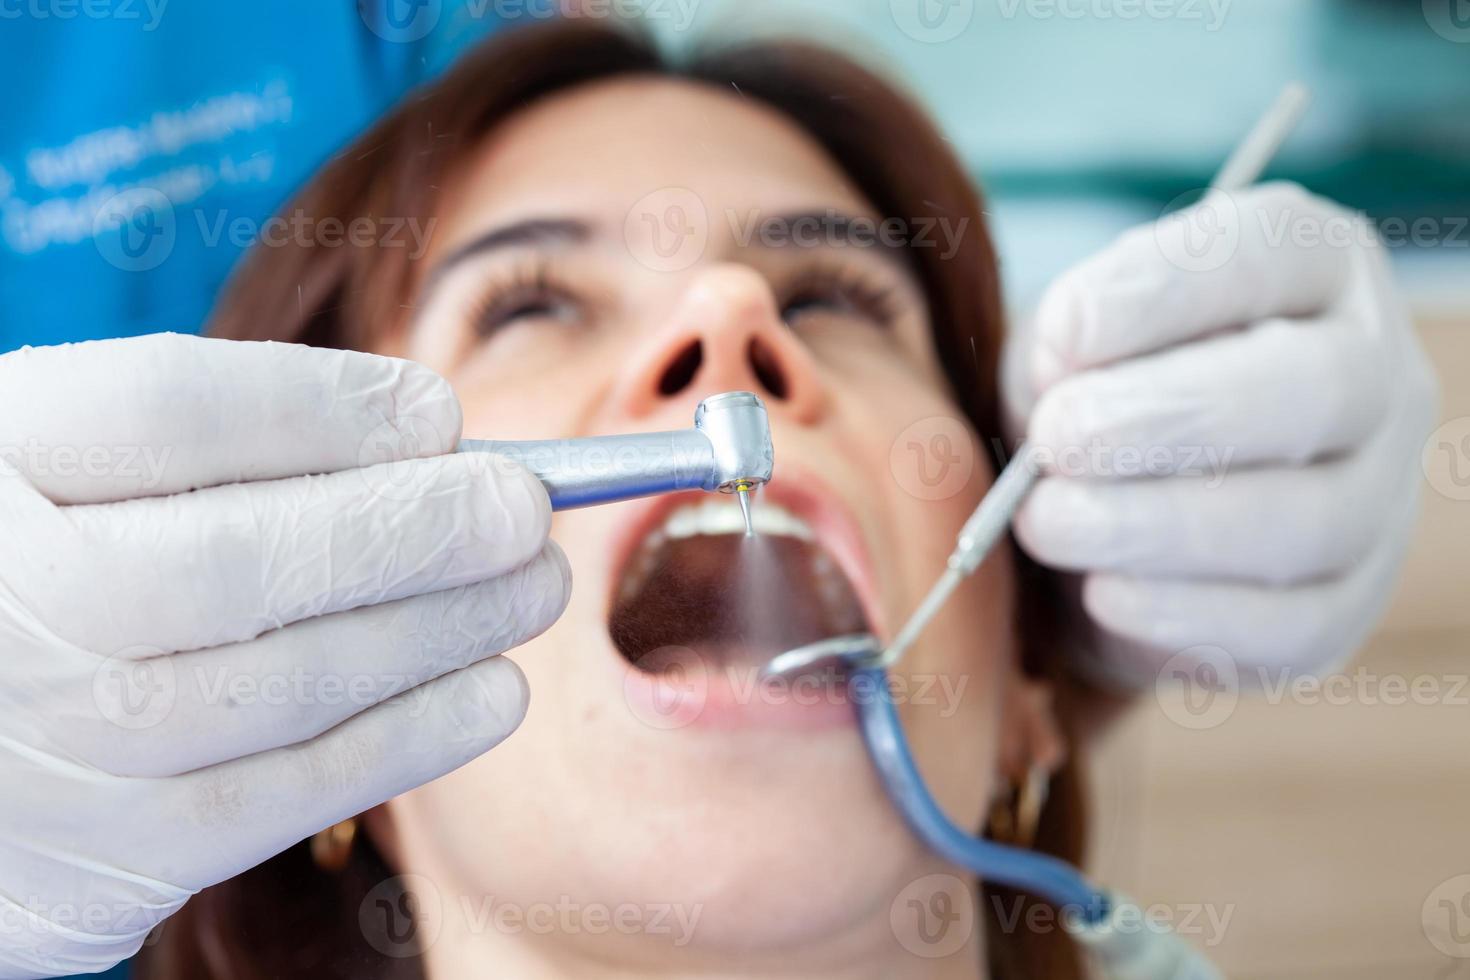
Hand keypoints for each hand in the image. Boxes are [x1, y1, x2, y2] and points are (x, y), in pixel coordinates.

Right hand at [0, 334, 569, 978]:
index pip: (168, 413)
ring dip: (446, 630)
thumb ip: (212, 441)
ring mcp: (55, 746)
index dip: (328, 408)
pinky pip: (289, 796)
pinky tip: (494, 690)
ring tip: (536, 585)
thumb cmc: (39, 567)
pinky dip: (412, 738)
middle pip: (244, 560)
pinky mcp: (108, 859)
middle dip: (418, 529)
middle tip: (525, 508)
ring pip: (290, 683)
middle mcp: (10, 609)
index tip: (439, 413)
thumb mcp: (68, 461)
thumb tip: (424, 441)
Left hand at [1003, 183, 1436, 685]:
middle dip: (1170, 416)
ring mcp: (1377, 493)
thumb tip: (1066, 368)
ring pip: (1310, 519)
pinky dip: (1190, 615)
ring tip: (1049, 522)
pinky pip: (1297, 624)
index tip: (1063, 331)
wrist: (1104, 512)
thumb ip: (1060, 343)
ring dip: (1161, 526)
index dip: (1166, 288)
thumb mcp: (1062, 343)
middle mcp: (1372, 370)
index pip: (1273, 250)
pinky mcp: (1347, 601)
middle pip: (1317, 389)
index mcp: (1310, 266)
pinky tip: (1103, 595)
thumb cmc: (1091, 393)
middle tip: (1056, 440)